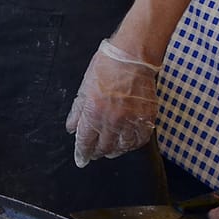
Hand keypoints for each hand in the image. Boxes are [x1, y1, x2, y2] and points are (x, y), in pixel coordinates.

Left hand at [65, 39, 159, 167]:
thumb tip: (71, 128)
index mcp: (94, 112)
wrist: (132, 58)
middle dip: (97, 152)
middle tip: (94, 154)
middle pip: (104, 146)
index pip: (86, 140)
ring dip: (115, 151)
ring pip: (123, 146)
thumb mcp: (84, 88)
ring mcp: (131, 120)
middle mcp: (112, 120)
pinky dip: (133, 145)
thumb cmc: (105, 68)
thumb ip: (77, 111)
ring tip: (109, 151)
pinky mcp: (147, 118)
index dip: (82, 152)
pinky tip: (128, 144)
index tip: (81, 160)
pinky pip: (140, 139)